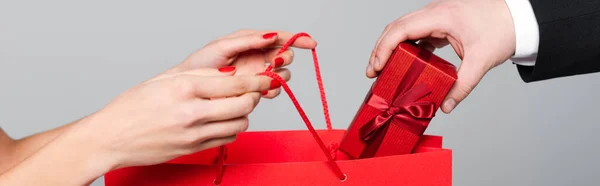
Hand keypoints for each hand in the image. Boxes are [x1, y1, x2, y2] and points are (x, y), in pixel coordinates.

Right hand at [70, 67, 288, 168]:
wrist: (111, 138)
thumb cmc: (132, 106)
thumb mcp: (164, 79)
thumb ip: (200, 75)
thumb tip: (232, 74)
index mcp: (184, 88)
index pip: (235, 84)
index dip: (257, 81)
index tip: (267, 78)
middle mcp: (191, 112)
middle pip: (243, 105)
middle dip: (254, 97)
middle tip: (252, 92)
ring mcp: (193, 134)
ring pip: (239, 124)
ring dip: (243, 114)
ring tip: (233, 107)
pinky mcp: (193, 149)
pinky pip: (226, 139)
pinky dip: (231, 129)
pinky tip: (220, 121)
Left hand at [170, 30, 316, 97]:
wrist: (190, 89)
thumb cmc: (201, 64)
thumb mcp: (224, 47)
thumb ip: (249, 41)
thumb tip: (272, 35)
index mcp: (252, 42)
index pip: (281, 38)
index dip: (298, 40)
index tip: (311, 43)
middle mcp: (258, 57)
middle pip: (285, 56)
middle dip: (284, 59)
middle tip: (273, 63)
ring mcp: (257, 74)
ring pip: (281, 74)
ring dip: (279, 76)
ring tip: (265, 78)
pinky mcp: (255, 90)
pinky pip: (272, 90)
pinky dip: (272, 90)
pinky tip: (263, 91)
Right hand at [366, 0, 515, 112]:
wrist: (518, 16)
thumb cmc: (502, 29)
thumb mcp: (481, 61)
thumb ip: (462, 86)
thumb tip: (445, 106)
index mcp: (440, 16)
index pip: (401, 30)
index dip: (383, 48)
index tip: (377, 68)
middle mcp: (434, 12)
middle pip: (395, 27)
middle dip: (380, 49)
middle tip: (372, 73)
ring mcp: (436, 15)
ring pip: (402, 27)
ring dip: (390, 46)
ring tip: (381, 69)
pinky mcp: (440, 21)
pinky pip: (415, 31)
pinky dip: (405, 45)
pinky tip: (403, 62)